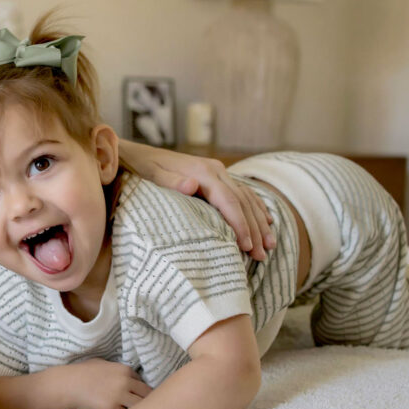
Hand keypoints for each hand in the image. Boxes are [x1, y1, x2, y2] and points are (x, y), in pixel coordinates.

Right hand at [64, 359, 150, 408]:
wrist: (66, 384)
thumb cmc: (81, 373)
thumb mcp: (101, 364)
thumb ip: (116, 370)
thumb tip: (127, 375)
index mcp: (125, 370)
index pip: (143, 383)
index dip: (140, 393)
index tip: (138, 401)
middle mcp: (125, 382)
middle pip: (147, 395)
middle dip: (146, 404)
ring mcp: (119, 396)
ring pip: (140, 407)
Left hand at [119, 140, 274, 260]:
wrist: (138, 153)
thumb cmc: (142, 168)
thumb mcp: (152, 174)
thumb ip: (171, 181)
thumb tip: (193, 186)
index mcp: (203, 172)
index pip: (229, 201)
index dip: (240, 224)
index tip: (246, 246)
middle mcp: (215, 170)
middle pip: (242, 202)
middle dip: (254, 229)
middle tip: (262, 255)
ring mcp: (218, 172)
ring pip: (246, 198)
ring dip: (260, 222)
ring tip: (269, 246)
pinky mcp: (217, 176)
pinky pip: (243, 192)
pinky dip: (256, 207)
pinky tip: (267, 221)